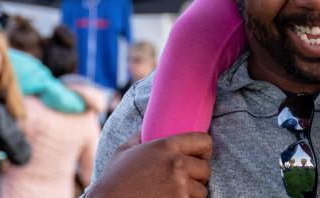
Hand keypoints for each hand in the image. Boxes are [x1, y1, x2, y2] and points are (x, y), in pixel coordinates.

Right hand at [88, 132, 211, 197]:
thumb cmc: (114, 179)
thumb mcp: (124, 150)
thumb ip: (140, 137)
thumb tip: (147, 128)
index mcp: (166, 146)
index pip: (204, 141)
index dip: (204, 149)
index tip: (200, 155)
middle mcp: (176, 164)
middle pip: (206, 169)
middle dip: (198, 175)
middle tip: (187, 178)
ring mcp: (179, 187)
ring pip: (201, 190)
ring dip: (193, 192)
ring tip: (178, 191)